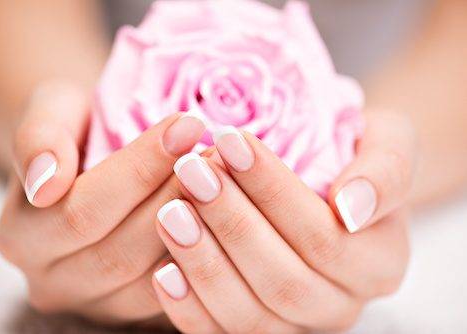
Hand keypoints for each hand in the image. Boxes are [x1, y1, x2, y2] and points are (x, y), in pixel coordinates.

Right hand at [0, 82, 205, 323]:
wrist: (92, 157)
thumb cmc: (76, 129)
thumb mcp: (50, 111)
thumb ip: (38, 138)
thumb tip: (44, 184)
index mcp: (22, 237)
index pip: (83, 210)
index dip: (139, 168)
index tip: (187, 124)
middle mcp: (52, 281)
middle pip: (119, 251)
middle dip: (174, 197)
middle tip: (216, 154)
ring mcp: (95, 303)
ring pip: (150, 279)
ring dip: (196, 226)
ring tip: (225, 177)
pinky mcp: (131, 311)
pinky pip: (173, 295)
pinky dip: (201, 255)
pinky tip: (222, 213)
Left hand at [151, 112, 414, 332]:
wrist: (334, 184)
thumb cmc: (356, 158)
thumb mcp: (388, 145)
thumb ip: (385, 173)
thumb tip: (350, 209)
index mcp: (380, 263)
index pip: (324, 237)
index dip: (273, 191)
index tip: (231, 142)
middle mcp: (342, 304)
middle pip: (284, 280)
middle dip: (231, 223)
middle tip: (192, 171)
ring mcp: (299, 325)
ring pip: (251, 315)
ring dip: (205, 264)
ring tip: (171, 212)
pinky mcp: (260, 330)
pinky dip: (191, 309)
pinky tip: (163, 272)